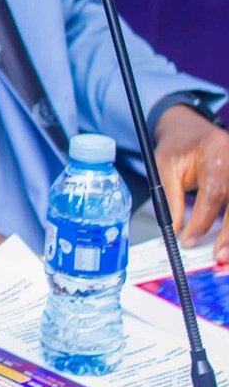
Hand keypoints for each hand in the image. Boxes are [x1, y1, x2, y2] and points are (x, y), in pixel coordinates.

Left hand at [155, 105, 228, 259]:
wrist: (191, 130)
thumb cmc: (177, 147)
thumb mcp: (164, 166)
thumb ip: (169, 197)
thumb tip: (173, 230)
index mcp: (215, 151)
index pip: (214, 191)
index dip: (202, 220)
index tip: (189, 240)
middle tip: (218, 256)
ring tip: (226, 256)